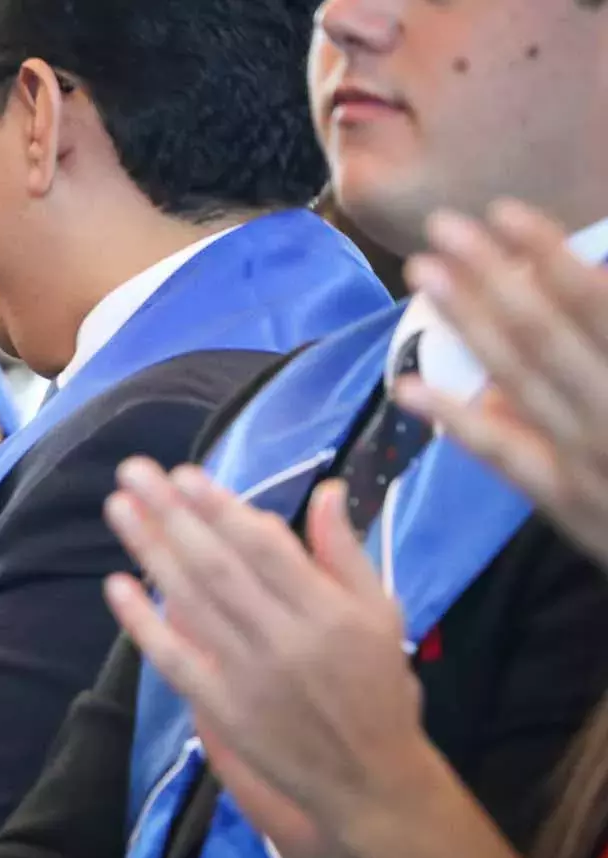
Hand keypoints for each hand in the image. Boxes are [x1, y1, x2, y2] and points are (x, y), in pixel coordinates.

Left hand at [102, 459, 427, 857]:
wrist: (370, 781)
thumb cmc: (378, 687)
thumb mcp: (382, 614)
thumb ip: (347, 553)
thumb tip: (324, 490)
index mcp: (329, 612)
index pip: (265, 549)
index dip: (221, 509)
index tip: (184, 474)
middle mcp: (285, 640)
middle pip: (218, 567)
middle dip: (172, 516)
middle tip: (133, 472)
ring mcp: (249, 676)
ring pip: (192, 604)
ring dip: (150, 553)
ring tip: (118, 508)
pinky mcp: (222, 708)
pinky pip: (175, 660)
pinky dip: (144, 623)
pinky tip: (117, 586)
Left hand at [393, 200, 607, 570]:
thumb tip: (590, 277)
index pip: (595, 304)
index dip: (549, 256)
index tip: (504, 212)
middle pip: (546, 334)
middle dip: (492, 277)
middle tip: (442, 228)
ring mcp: (592, 460)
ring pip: (519, 382)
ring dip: (468, 325)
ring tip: (423, 275)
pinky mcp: (568, 504)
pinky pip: (506, 457)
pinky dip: (458, 419)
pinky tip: (409, 385)